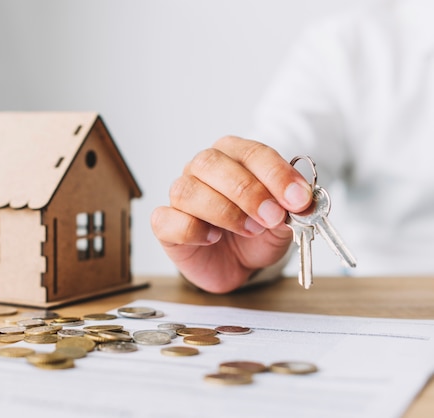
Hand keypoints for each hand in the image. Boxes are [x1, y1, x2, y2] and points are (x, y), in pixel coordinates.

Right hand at [151, 136, 312, 292]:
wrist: (237, 264)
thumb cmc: (256, 233)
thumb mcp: (283, 223)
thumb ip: (291, 211)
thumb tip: (303, 204)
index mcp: (233, 155)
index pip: (251, 152)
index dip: (275, 174)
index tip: (298, 199)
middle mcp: (201, 169)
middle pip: (211, 163)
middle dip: (247, 191)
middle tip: (272, 216)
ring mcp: (180, 195)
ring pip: (187, 191)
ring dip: (223, 211)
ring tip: (249, 230)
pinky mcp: (165, 223)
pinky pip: (167, 219)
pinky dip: (192, 229)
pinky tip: (213, 238)